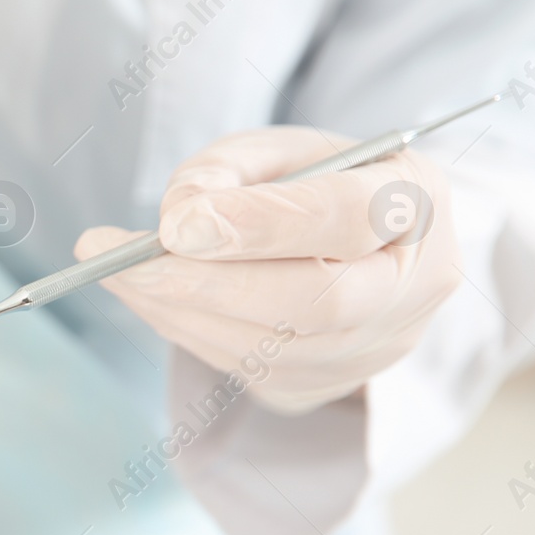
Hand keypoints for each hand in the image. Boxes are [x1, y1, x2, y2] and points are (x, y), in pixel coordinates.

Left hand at [74, 126, 459, 414]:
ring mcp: (372, 350)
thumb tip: (177, 221)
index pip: (350, 219)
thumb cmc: (319, 182)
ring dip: (180, 309)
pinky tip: (144, 295)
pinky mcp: (322, 384)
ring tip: (115, 270)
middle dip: (207, 283)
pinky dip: (183, 328)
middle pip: (316, 302)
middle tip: (123, 262)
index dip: (262, 224)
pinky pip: (244, 366)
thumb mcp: (278, 149)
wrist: (361, 247)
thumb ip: (228, 171)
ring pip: (272, 346)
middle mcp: (410, 290)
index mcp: (419, 205)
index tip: (177, 224)